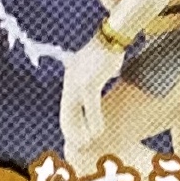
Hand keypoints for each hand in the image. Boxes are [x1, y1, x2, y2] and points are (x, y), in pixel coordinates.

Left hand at [60, 33, 123, 152]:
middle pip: (67, 113)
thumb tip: (101, 82)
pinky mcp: (89, 84)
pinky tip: (98, 132)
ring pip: (76, 114)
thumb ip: (95, 76)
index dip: (71, 123)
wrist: (113, 35)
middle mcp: (71, 81)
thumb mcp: (98, 65)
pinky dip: (94, 122)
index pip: (67, 106)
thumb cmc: (110, 48)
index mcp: (71, 76)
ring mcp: (78, 83)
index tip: (77, 136)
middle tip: (80, 145)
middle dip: (72, 131)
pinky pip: (90, 109)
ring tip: (88, 143)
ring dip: (82, 131)